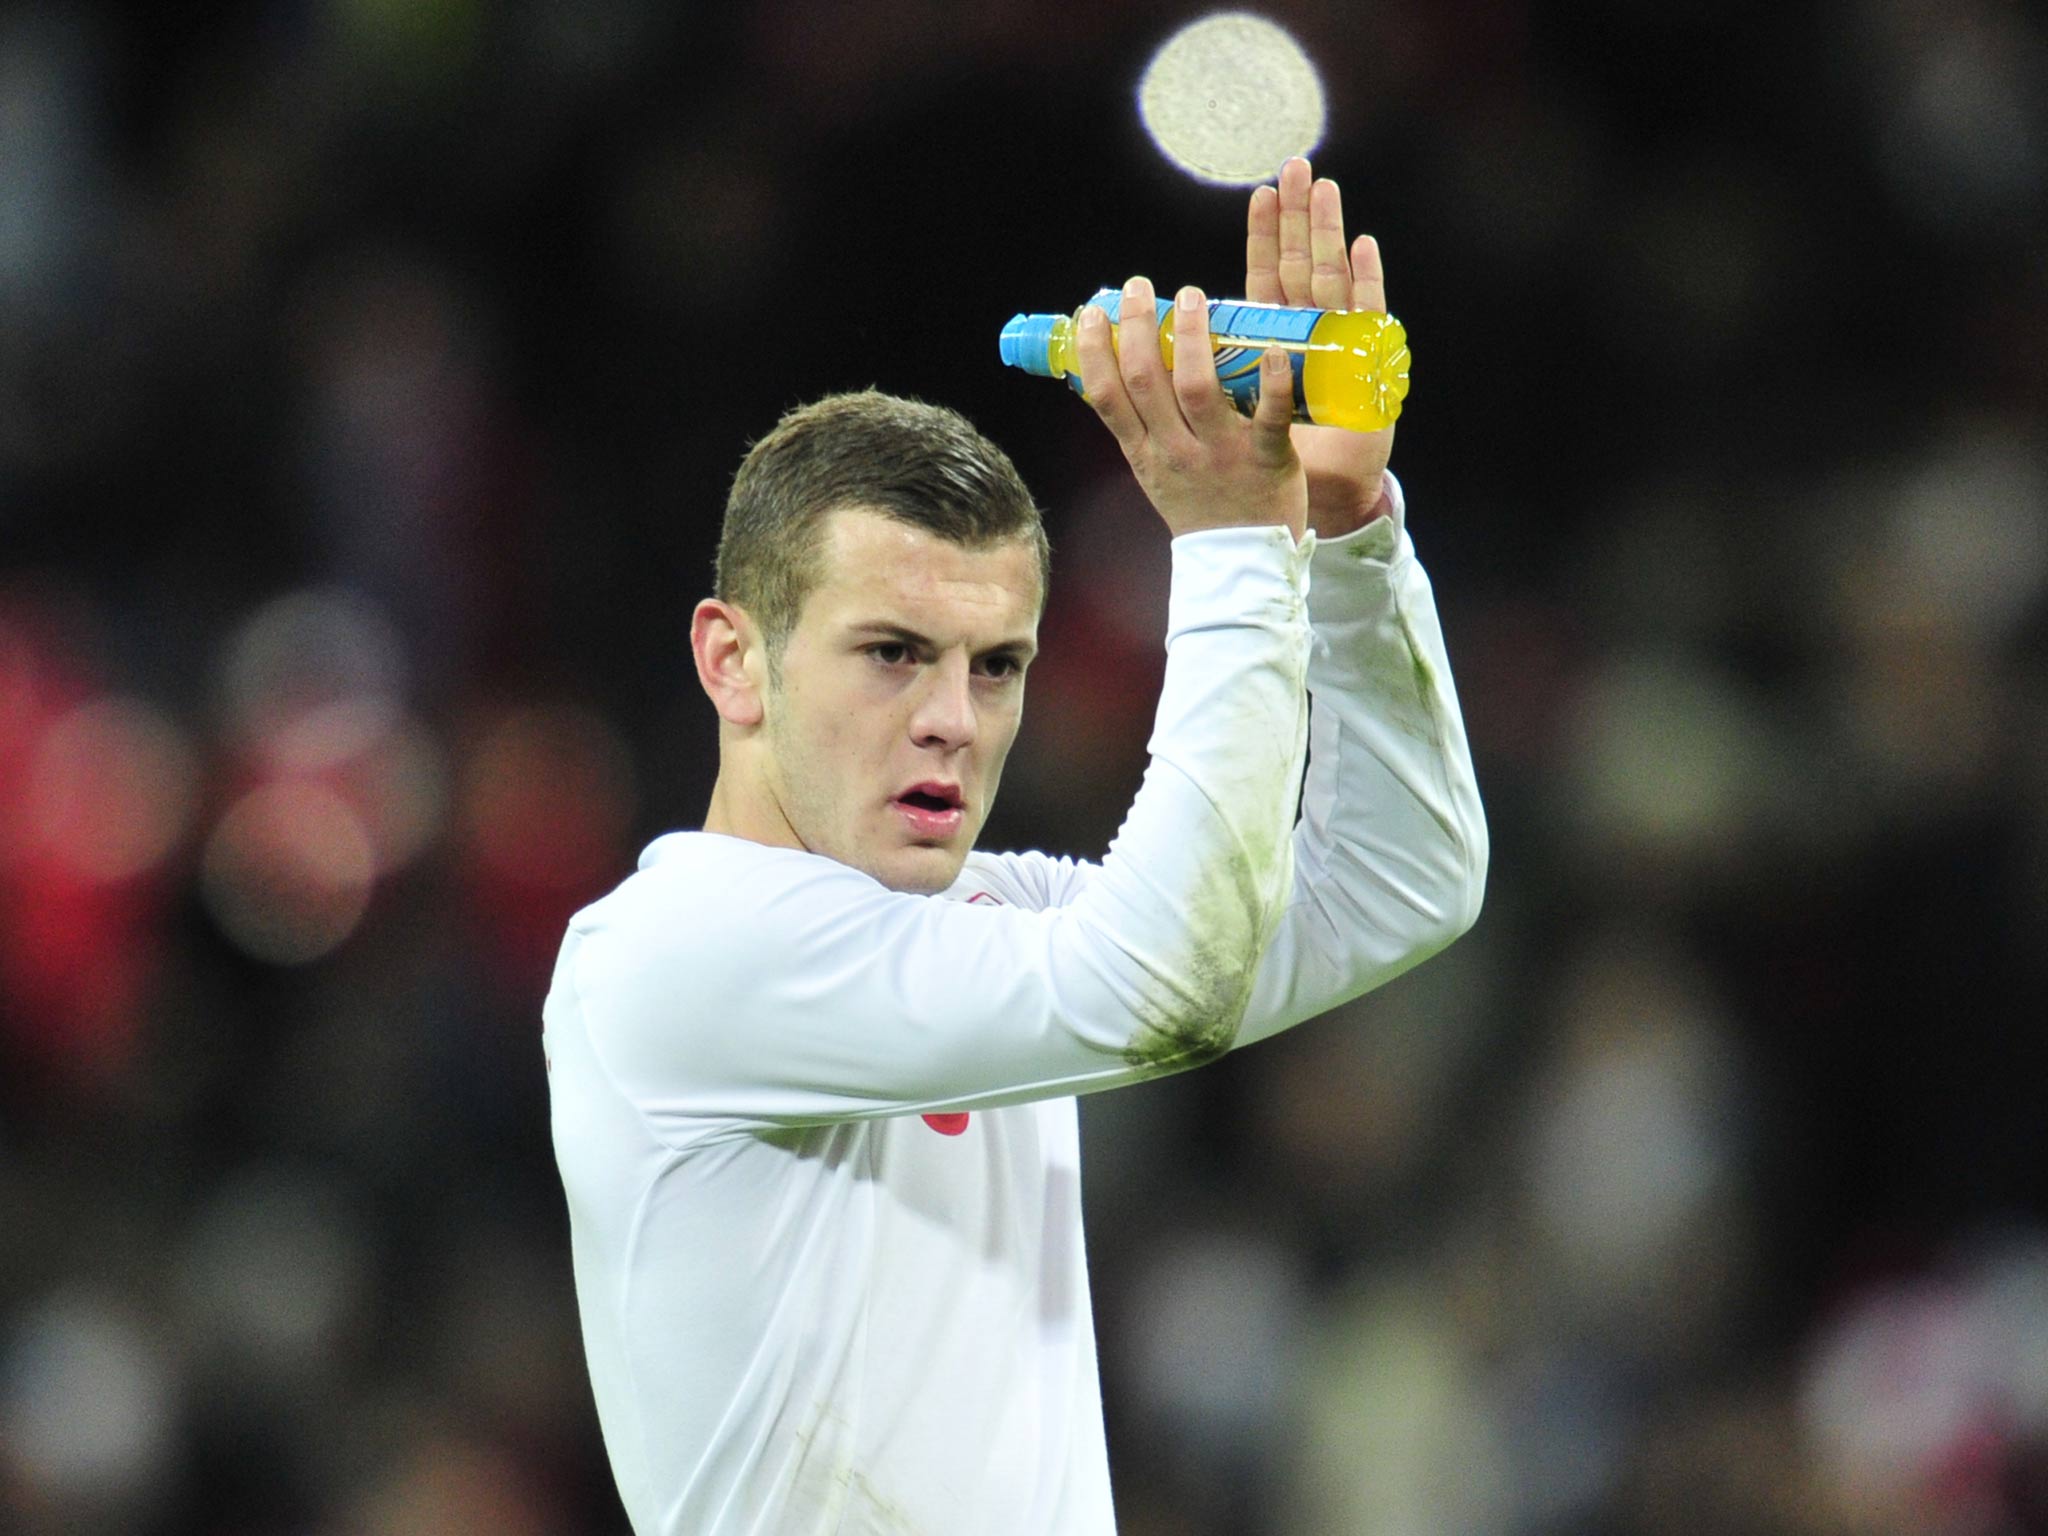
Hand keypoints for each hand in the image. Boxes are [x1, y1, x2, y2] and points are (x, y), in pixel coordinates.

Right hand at [1076, 275, 1306, 543]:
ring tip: (1191, 297)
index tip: (1093, 314)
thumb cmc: (1201, 511)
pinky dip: (1271, 381)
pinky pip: (1269, 417)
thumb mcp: (1155, 473)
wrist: (1242, 566)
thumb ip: (1140, 428)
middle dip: (1138, 329)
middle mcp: (1176, 452)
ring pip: (1197, 389)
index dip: (1095, 352)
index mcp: (1145, 454)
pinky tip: (1271, 346)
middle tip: (1139, 287)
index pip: (1107, 397)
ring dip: (1192, 339)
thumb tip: (1114, 377)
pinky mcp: (1267, 459)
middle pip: (1146, 382)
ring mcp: (1221, 455)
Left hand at [1248, 156, 1394, 535]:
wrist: (1299, 518)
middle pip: (1299, 267)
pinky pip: (1363, 324)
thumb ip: (1210, 385)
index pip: (1270, 279)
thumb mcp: (1232, 421)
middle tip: (1295, 166)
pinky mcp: (1364, 375)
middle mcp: (1307, 343)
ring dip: (1324, 233)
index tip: (1261, 193)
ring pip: (1329, 282)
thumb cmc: (1263, 474)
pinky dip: (1364, 283)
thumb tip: (1149, 362)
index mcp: (1276, 348)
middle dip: (1296, 218)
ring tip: (1322, 186)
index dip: (1266, 238)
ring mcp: (1336, 354)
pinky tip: (1363, 245)